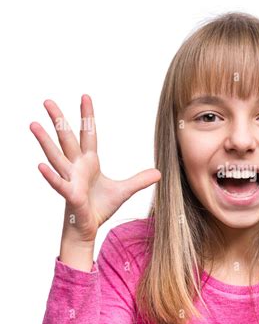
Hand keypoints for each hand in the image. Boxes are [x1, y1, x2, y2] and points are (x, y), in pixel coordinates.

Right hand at [30, 94, 160, 242]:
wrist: (89, 227)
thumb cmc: (100, 207)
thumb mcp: (124, 190)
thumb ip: (140, 180)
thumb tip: (158, 172)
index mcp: (89, 162)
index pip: (88, 133)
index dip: (87, 115)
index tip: (85, 96)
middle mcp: (76, 167)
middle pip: (67, 139)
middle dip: (59, 120)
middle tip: (47, 101)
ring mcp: (71, 180)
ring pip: (56, 156)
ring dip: (46, 141)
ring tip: (34, 125)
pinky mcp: (70, 195)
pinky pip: (59, 184)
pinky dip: (51, 176)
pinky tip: (40, 165)